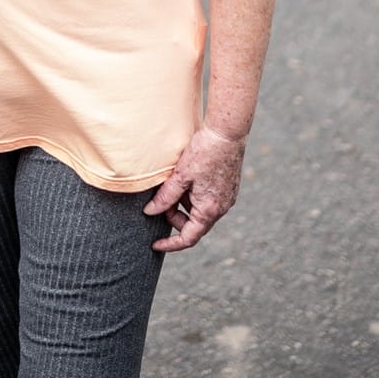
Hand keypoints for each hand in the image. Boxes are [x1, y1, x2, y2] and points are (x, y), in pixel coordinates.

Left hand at [144, 125, 245, 251]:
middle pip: (192, 224)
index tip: (155, 244)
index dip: (170, 244)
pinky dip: (193, 196)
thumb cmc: (204, 153)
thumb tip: (150, 212)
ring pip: (199, 211)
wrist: (227, 133)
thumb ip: (165, 197)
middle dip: (174, 216)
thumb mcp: (180, 176)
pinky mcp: (227, 190)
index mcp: (209, 210)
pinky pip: (206, 201)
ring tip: (175, 182)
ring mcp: (226, 199)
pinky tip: (186, 178)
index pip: (188, 238)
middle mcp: (221, 209)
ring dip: (183, 204)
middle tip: (161, 198)